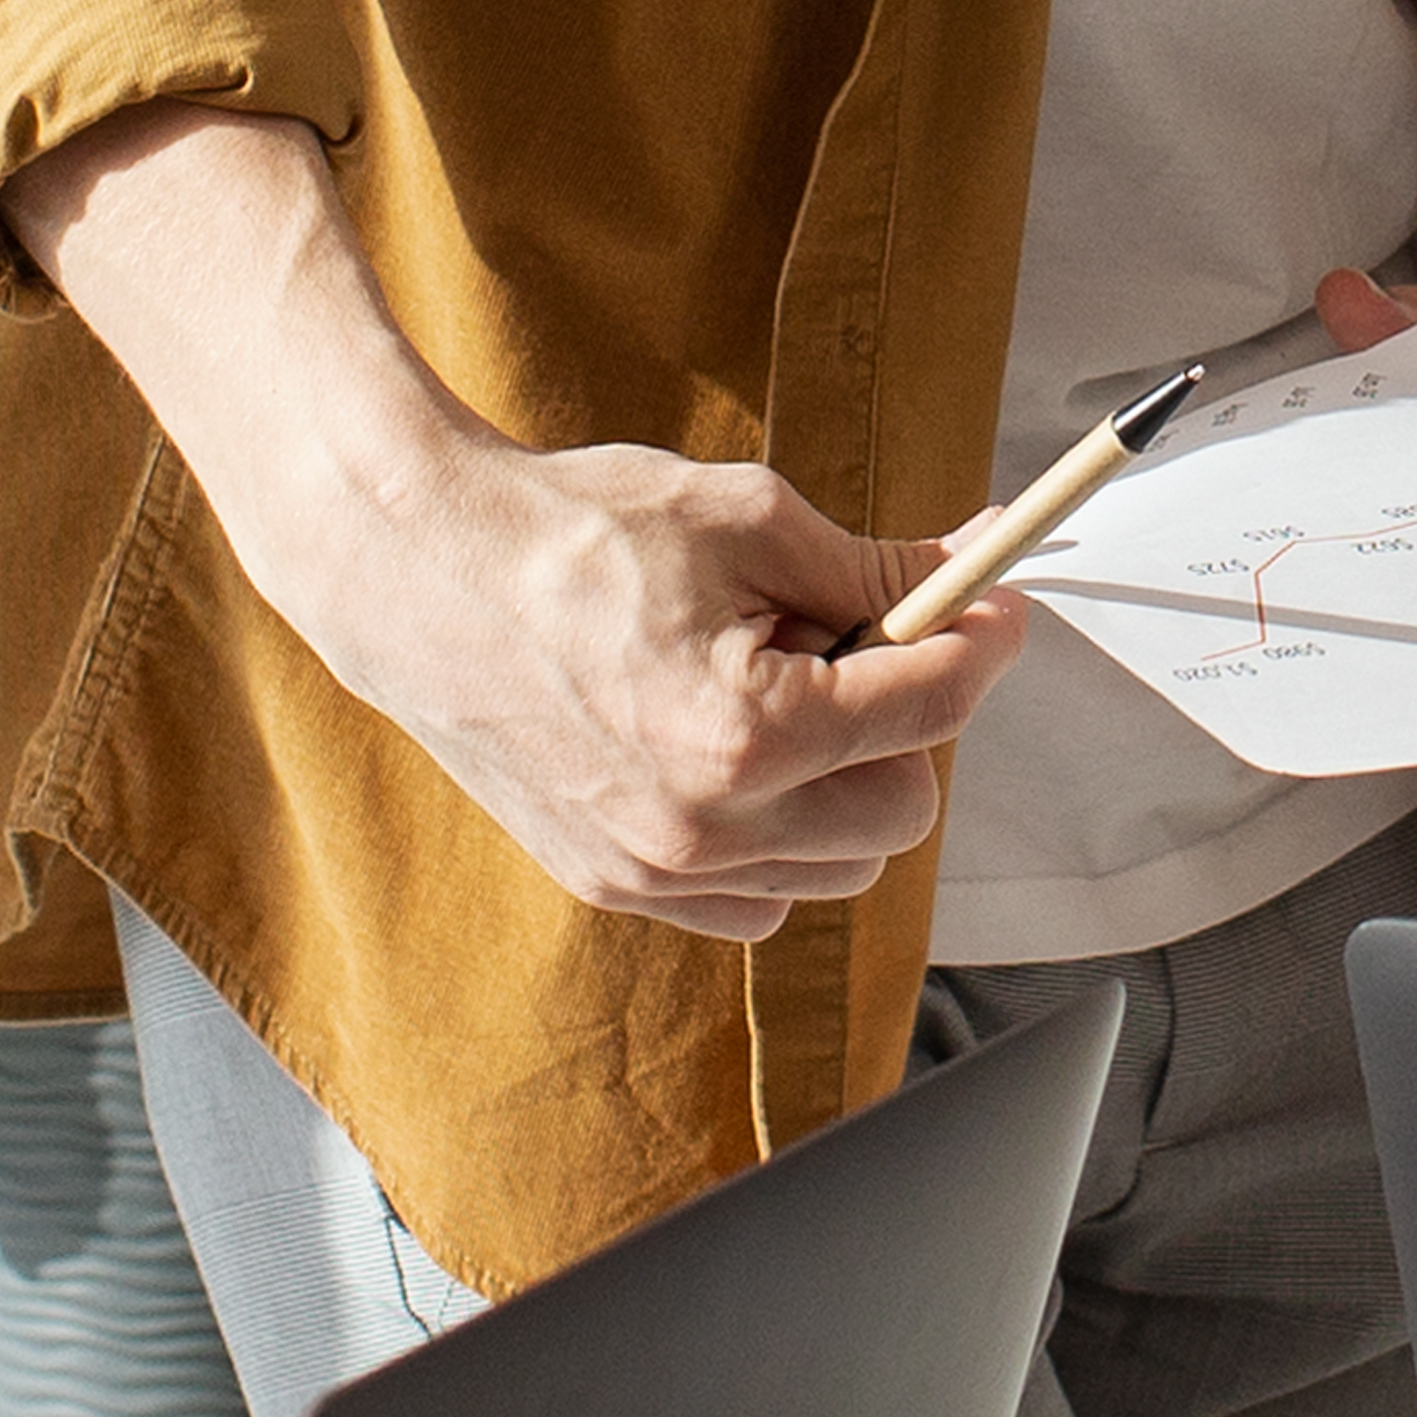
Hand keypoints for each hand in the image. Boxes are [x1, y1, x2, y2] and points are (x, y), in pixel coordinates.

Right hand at [262, 422, 1031, 930]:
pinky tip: (733, 750)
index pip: (931, 709)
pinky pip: (760, 896)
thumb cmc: (572, 534)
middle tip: (865, 647)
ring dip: (846, 785)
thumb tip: (964, 579)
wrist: (421, 574)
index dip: (983, 646)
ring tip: (781, 691)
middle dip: (910, 726)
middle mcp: (707, 825)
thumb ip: (870, 570)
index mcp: (749, 729)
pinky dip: (779, 835)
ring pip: (839, 866)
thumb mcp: (745, 520)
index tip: (995, 611)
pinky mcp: (617, 886)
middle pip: (903, 811)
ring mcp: (657, 869)